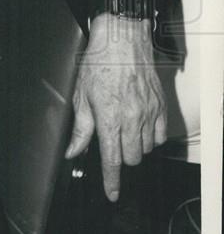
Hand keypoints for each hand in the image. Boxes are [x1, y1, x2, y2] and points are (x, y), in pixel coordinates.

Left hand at [65, 12, 166, 200]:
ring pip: (146, 148)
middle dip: (120, 157)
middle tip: (110, 141)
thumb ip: (80, 128)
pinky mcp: (161, 106)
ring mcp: (149, 112)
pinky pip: (160, 135)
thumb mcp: (80, 95)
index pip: (112, 160)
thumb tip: (73, 151)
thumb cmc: (98, 63)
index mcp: (109, 117)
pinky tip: (138, 125)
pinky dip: (150, 136)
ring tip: (122, 128)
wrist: (122, 40)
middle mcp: (132, 118)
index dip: (112, 181)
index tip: (112, 194)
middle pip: (131, 158)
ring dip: (134, 146)